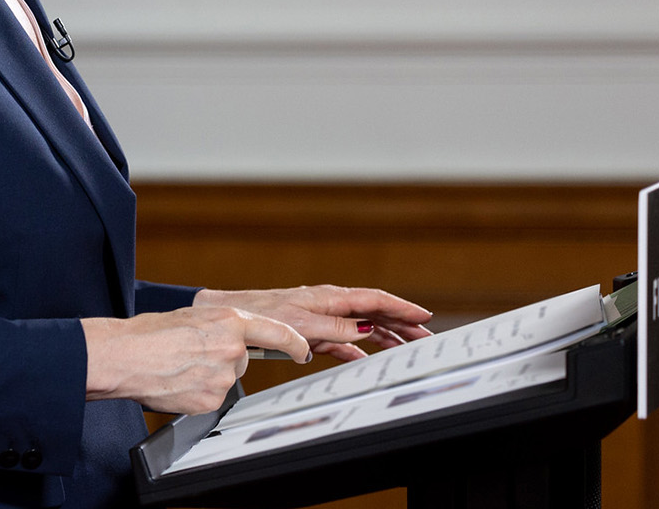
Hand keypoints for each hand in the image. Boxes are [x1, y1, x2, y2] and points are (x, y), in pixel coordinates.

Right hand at [81, 307, 309, 414]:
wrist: (124, 356)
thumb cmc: (148, 334)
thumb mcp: (192, 316)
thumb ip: (221, 327)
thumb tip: (232, 338)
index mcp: (228, 321)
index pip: (278, 332)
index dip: (295, 343)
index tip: (302, 350)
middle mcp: (231, 348)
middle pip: (243, 359)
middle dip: (223, 358)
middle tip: (193, 353)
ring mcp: (222, 377)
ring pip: (226, 379)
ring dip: (208, 376)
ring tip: (179, 366)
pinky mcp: (211, 401)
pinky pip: (212, 398)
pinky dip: (197, 393)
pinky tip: (177, 382)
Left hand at [191, 285, 432, 361]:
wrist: (233, 316)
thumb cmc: (262, 314)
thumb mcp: (301, 322)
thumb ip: (335, 327)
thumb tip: (366, 328)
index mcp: (329, 297)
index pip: (373, 300)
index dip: (400, 308)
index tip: (424, 316)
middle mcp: (328, 304)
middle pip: (373, 313)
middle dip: (401, 324)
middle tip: (425, 338)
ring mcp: (321, 318)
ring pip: (361, 327)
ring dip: (384, 337)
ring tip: (406, 348)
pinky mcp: (311, 332)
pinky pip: (342, 341)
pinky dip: (357, 350)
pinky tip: (367, 360)